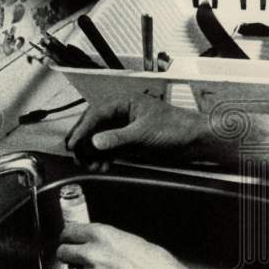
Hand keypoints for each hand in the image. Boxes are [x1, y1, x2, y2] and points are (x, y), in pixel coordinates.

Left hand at [56, 221, 191, 268]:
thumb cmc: (157, 266)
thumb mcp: (132, 241)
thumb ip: (108, 240)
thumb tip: (95, 242)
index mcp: (102, 236)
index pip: (69, 232)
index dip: (69, 237)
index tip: (70, 240)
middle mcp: (92, 255)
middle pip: (63, 252)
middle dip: (70, 254)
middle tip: (78, 257)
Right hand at [65, 94, 206, 168]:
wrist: (195, 140)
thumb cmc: (175, 127)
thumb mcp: (143, 133)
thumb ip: (118, 138)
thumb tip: (95, 141)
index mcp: (125, 102)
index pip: (97, 113)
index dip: (83, 128)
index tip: (73, 142)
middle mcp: (123, 113)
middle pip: (95, 125)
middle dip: (84, 141)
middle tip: (75, 155)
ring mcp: (126, 127)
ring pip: (101, 138)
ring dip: (93, 152)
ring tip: (90, 164)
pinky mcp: (131, 141)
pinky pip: (111, 148)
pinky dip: (105, 157)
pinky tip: (102, 166)